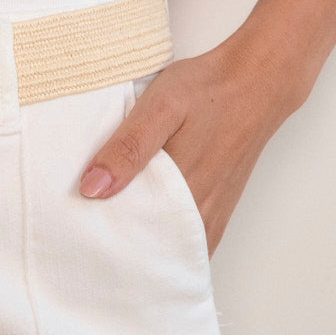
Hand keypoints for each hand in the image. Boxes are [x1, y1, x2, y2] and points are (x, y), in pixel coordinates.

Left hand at [77, 39, 300, 257]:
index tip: (79, 239)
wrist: (255, 81)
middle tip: (89, 244)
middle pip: (154, 251)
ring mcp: (213, 212)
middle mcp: (200, 213)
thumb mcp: (159, 108)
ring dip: (145, 249)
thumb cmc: (208, 92)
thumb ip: (128, 148)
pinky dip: (168, 241)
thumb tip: (93, 189)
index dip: (105, 245)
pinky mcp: (219, 205)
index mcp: (182, 194)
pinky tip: (148, 231)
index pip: (136, 242)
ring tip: (112, 242)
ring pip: (174, 248)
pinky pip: (192, 239)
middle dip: (122, 253)